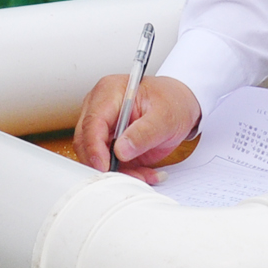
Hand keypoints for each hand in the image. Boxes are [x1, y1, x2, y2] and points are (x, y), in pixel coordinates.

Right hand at [73, 74, 200, 180]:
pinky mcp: (108, 142)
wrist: (180, 104)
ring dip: (119, 172)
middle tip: (132, 176)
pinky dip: (126, 172)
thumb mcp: (165, 116)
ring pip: (96, 156)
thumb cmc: (172, 101)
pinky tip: (144, 172)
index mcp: (109, 92)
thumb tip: (121, 150)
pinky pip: (109, 163)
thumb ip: (143, 133)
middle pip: (87, 142)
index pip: (92, 122)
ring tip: (145, 174)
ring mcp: (102, 125)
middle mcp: (100, 107)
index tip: (105, 166)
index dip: (95, 147)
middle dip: (107, 164)